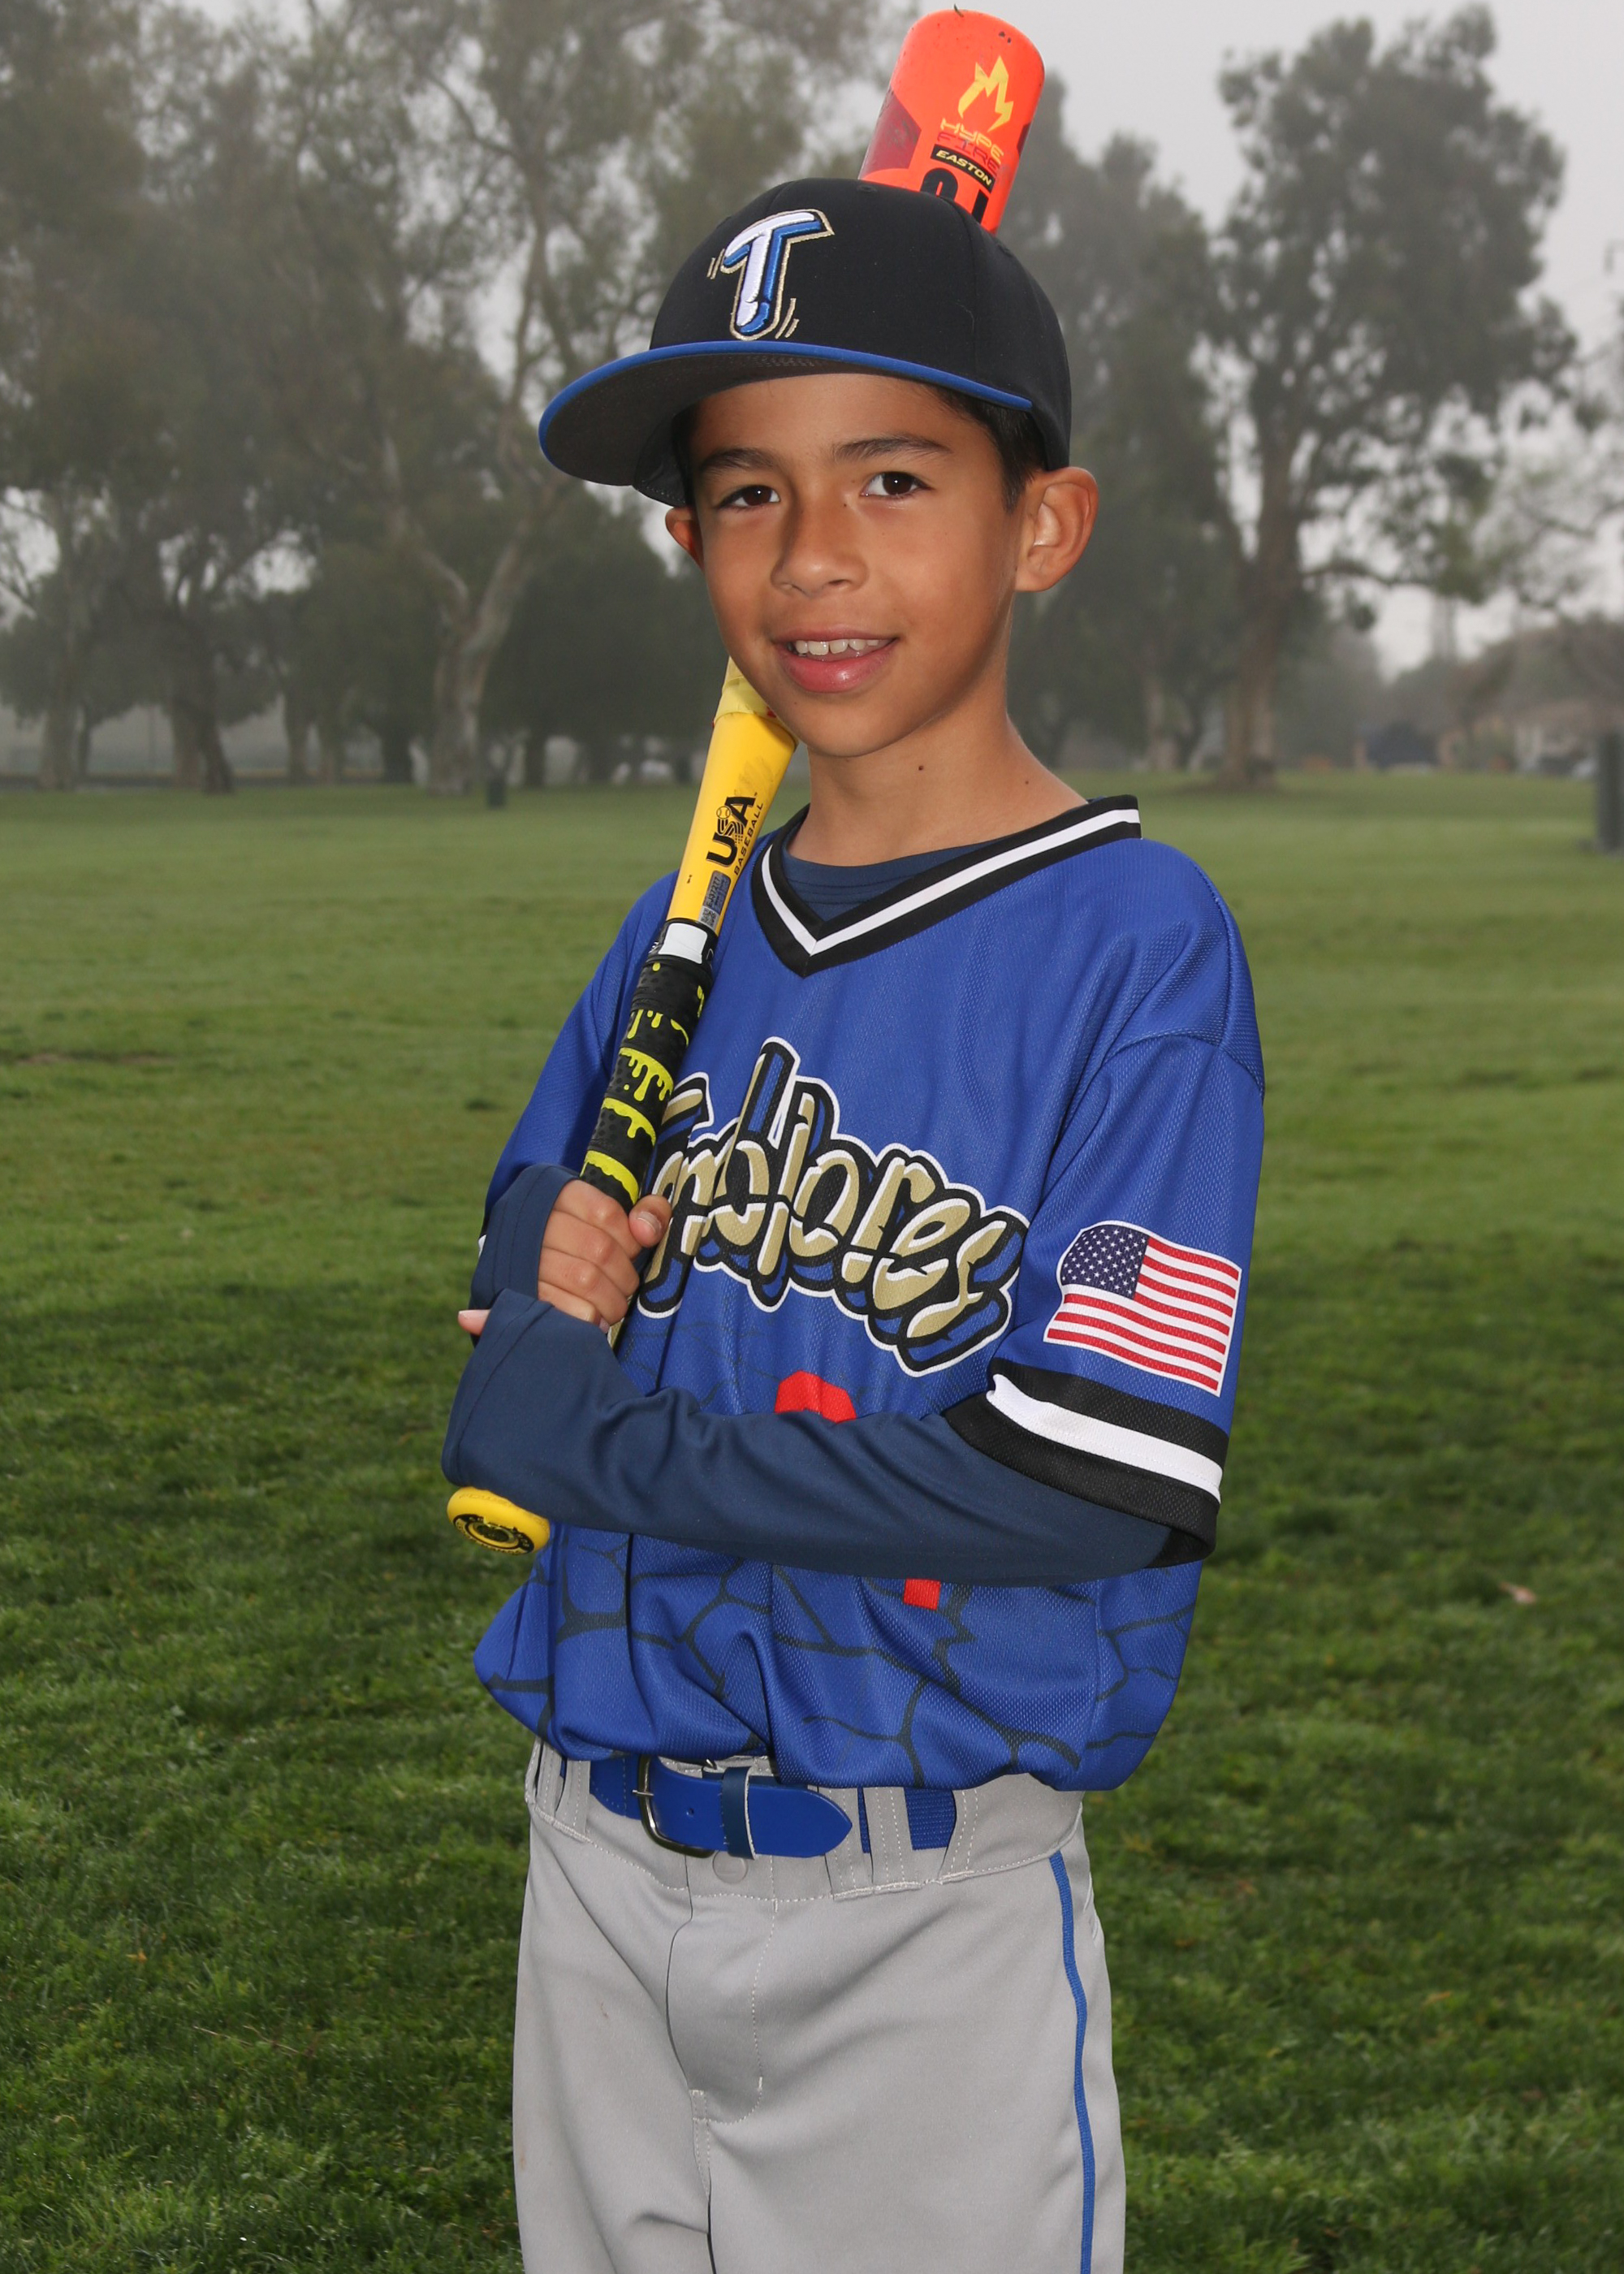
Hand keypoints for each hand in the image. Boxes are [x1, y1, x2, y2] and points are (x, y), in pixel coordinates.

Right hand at [538, 1181, 672, 1330]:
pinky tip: (595, 1318)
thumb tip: (647, 1232)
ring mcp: (525, 1257)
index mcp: (563, 1197)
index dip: (629, 1241)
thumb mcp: (617, 1218)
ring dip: (610, 1301)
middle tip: (624, 1287)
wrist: (531, 1264)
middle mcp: (539, 1221)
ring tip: (612, 1306)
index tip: (630, 1253)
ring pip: (585, 1279)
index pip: (607, 1213)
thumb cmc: (586, 1243)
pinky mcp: (520, 1291)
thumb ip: (648, 1213)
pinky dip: (588, 1317)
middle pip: (600, 1249)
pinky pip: (564, 1307)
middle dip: (624, 1276)